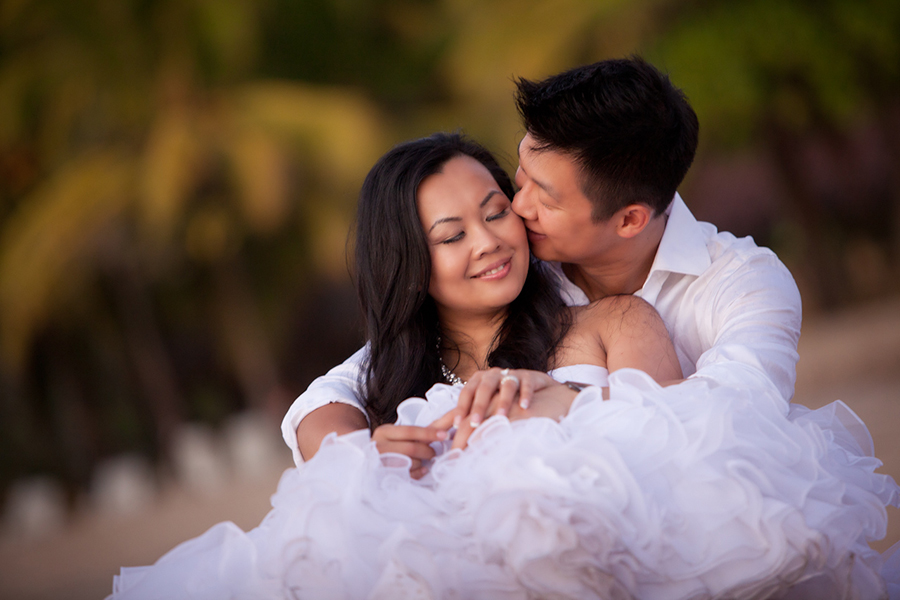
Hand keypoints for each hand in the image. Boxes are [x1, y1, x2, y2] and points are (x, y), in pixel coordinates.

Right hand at [371, 424, 446, 478]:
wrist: (366, 463)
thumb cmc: (387, 447)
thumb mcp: (396, 435)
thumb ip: (416, 433)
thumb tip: (442, 427)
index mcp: (384, 432)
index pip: (410, 431)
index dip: (430, 433)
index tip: (445, 435)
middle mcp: (379, 446)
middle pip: (412, 448)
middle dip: (427, 451)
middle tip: (432, 452)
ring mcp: (380, 463)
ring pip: (411, 462)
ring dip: (421, 462)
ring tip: (422, 461)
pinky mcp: (384, 477)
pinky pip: (408, 476)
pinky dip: (419, 472)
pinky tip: (421, 470)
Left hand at [444, 381, 583, 449]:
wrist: (536, 389)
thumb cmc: (504, 401)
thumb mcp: (485, 406)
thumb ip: (468, 419)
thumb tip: (446, 437)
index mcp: (479, 381)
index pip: (467, 392)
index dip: (461, 407)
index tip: (457, 424)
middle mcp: (494, 376)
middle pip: (484, 388)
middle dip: (479, 406)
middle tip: (475, 424)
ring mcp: (512, 375)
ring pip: (506, 385)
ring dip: (503, 401)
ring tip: (500, 416)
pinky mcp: (529, 377)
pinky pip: (527, 384)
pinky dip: (526, 394)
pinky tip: (525, 406)